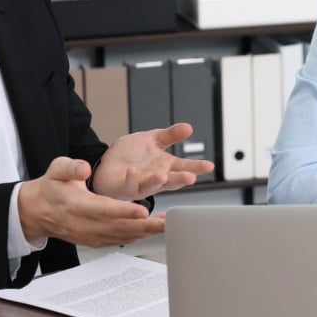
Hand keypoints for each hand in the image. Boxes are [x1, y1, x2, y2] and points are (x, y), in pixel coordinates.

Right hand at [17, 156, 165, 246]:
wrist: (38, 211)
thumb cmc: (51, 188)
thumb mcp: (56, 170)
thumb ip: (71, 167)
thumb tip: (85, 169)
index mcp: (77, 205)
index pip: (104, 210)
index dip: (125, 211)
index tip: (143, 210)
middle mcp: (85, 224)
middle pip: (118, 227)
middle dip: (144, 226)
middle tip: (166, 222)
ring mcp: (90, 235)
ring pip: (122, 236)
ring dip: (145, 232)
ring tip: (166, 225)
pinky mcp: (95, 240)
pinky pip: (118, 240)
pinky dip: (136, 236)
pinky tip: (152, 230)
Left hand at [91, 123, 215, 201]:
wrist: (107, 163)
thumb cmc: (131, 155)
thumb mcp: (152, 139)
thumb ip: (170, 135)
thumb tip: (189, 127)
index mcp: (165, 166)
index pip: (184, 167)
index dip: (196, 167)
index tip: (209, 165)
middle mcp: (156, 177)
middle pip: (172, 180)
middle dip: (181, 179)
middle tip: (191, 177)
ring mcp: (142, 184)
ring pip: (152, 186)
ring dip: (158, 182)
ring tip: (163, 176)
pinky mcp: (126, 188)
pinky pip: (130, 185)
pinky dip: (133, 179)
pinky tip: (134, 171)